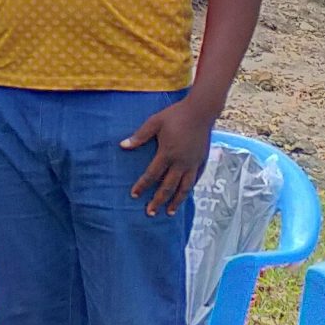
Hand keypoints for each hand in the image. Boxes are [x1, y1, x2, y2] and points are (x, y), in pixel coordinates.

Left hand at [125, 92, 217, 216]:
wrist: (201, 111)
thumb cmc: (175, 115)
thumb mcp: (154, 122)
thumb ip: (140, 136)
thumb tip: (122, 146)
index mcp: (167, 153)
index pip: (152, 175)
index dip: (142, 186)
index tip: (134, 195)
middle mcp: (181, 162)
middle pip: (168, 186)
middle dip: (158, 200)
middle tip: (150, 213)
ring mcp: (193, 162)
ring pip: (184, 187)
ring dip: (176, 201)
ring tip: (169, 213)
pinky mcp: (202, 160)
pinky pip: (195, 179)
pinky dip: (188, 189)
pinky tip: (184, 195)